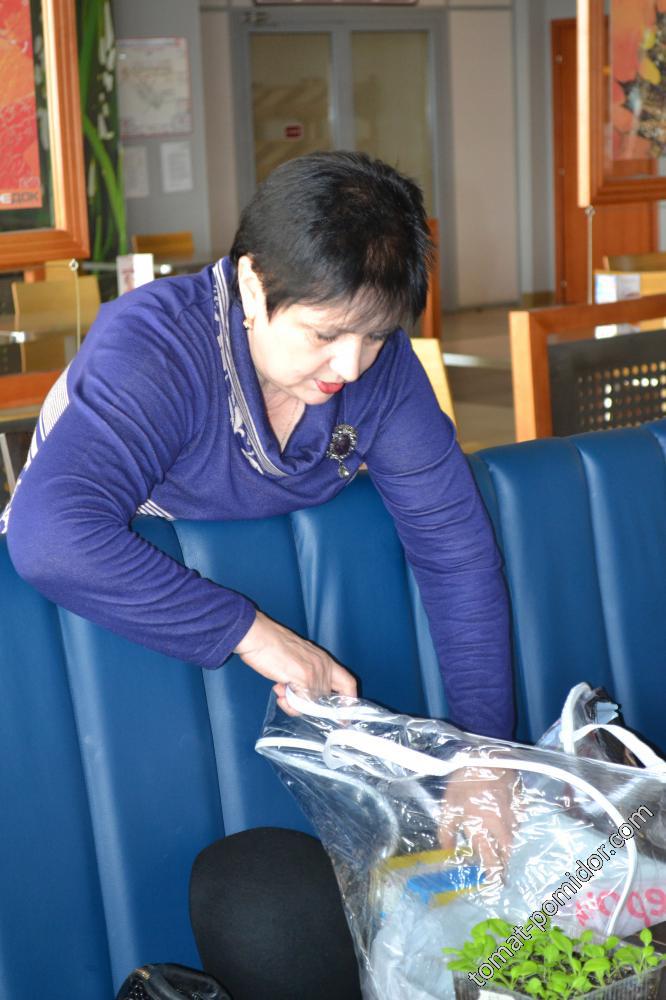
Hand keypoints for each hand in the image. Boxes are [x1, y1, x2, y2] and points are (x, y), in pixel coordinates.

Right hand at [234, 610, 356, 713]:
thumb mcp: (296, 661)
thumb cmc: (271, 645)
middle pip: (326, 700)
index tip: (343, 717)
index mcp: (324, 660)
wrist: (258, 635)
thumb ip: (304, 679)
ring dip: (295, 704)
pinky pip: (302, 703)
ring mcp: (315, 672)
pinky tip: (279, 692)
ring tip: (282, 692)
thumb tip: (302, 699)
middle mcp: (324, 666)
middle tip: (289, 698)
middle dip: (308, 706)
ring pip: (313, 704)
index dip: (349, 702)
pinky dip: (289, 704)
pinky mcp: (304, 677)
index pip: (348, 683)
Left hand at [438, 767, 518, 882]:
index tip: (498, 885)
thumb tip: (446, 850)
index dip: (495, 874)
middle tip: (503, 869)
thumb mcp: (448, 806)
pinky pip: (520, 818)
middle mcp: (500, 824)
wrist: (484, 756)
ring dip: (509, 842)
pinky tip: (508, 821)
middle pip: (507, 850)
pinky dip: (515, 823)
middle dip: (505, 861)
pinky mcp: (521, 801)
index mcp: (482, 827)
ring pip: (514, 835)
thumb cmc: (463, 782)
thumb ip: (447, 831)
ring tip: (503, 846)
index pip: (491, 858)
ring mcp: (513, 813)